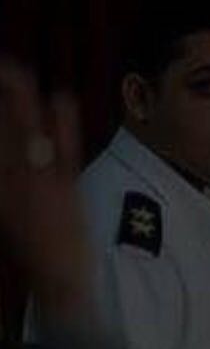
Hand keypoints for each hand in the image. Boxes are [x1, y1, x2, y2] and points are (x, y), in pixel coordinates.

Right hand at [0, 62, 87, 318]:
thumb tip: (6, 145)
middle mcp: (7, 179)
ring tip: (9, 68)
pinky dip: (62, 122)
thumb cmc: (36, 244)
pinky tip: (61, 96)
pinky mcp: (64, 187)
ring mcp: (37, 181)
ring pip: (24, 129)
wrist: (58, 280)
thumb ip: (5, 181)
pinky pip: (63, 148)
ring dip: (17, 96)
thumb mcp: (7, 207)